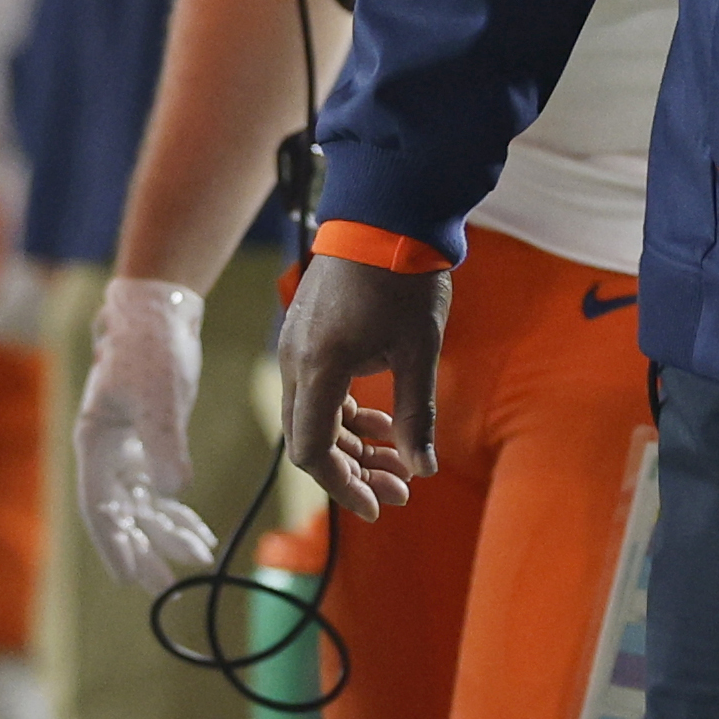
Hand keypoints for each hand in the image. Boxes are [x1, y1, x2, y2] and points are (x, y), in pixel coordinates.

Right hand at [73, 278, 218, 589]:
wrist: (158, 313)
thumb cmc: (151, 351)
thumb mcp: (161, 396)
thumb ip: (164, 445)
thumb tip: (171, 493)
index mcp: (95, 447)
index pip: (100, 510)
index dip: (115, 546)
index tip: (132, 579)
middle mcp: (104, 454)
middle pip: (121, 515)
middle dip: (143, 549)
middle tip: (167, 585)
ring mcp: (125, 449)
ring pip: (142, 504)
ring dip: (166, 531)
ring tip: (198, 556)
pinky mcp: (148, 440)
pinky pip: (158, 487)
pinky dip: (176, 509)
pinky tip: (197, 529)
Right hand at [276, 254, 450, 519]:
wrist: (387, 214)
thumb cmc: (406, 279)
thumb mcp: (419, 350)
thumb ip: (416, 414)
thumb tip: (423, 469)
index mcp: (316, 369)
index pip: (313, 452)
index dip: (344, 486)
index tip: (381, 503)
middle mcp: (294, 362)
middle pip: (310, 440)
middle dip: (354, 471)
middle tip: (400, 490)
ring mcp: (296, 347)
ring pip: (314, 417)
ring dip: (352, 444)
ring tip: (397, 461)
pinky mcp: (307, 336)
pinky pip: (317, 391)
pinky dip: (345, 414)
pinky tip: (380, 425)